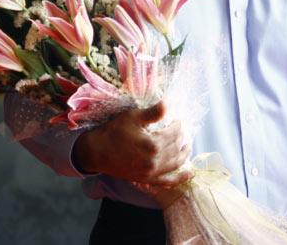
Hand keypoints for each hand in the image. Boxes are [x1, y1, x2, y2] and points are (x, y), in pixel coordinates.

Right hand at [73, 101, 191, 186]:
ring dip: (184, 153)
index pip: (175, 133)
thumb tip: (170, 104)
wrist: (97, 152)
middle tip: (181, 129)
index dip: (178, 124)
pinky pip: (168, 181)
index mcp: (153, 144)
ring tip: (187, 145)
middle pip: (176, 147)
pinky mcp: (147, 179)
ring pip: (176, 163)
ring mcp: (151, 173)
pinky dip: (181, 177)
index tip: (177, 118)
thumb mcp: (133, 117)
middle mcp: (154, 161)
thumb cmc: (114, 131)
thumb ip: (154, 112)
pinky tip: (190, 172)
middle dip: (181, 136)